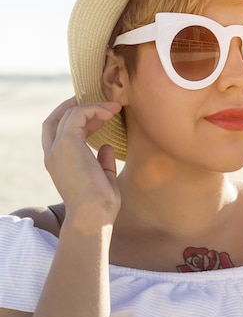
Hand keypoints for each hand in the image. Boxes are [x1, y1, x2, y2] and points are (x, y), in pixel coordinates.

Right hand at [42, 97, 122, 227]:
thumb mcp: (103, 179)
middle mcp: (53, 153)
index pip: (58, 132)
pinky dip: (95, 108)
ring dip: (93, 105)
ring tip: (115, 107)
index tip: (101, 116)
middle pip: (57, 118)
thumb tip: (106, 147)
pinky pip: (78, 114)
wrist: (93, 216)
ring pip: (69, 113)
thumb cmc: (100, 205)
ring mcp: (57, 147)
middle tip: (98, 99)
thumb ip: (103, 162)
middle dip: (76, 105)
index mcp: (57, 163)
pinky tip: (111, 112)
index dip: (78, 120)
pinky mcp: (67, 142)